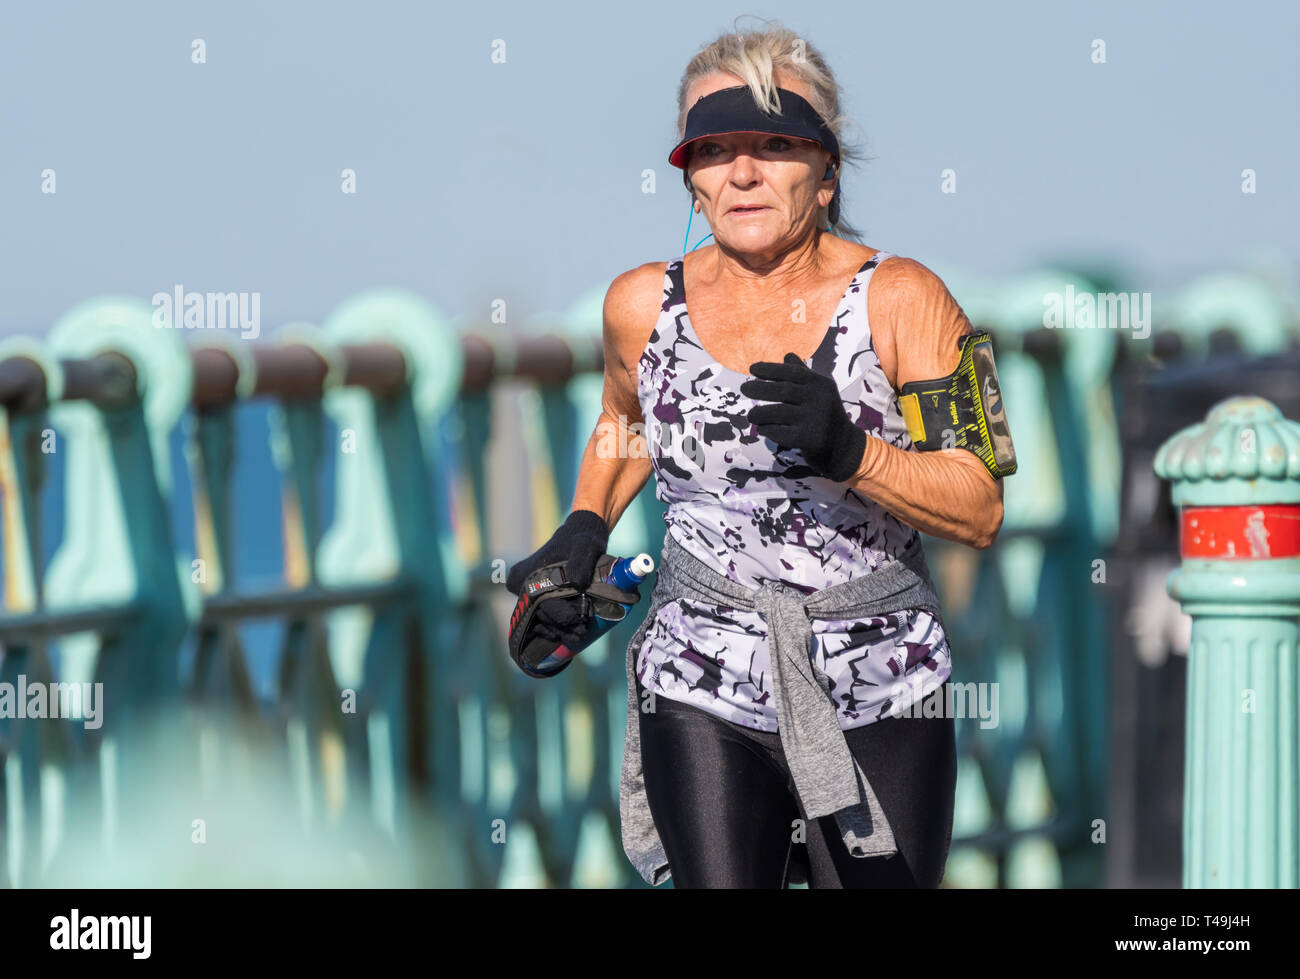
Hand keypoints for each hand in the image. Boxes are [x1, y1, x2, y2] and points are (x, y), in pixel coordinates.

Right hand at [506, 509, 609, 645]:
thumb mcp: (585, 546)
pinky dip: (551, 628)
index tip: (580, 622)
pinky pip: (539, 619)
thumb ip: (581, 562)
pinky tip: (565, 634)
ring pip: (539, 619)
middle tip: (581, 633)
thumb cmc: (581, 542)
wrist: (578, 537)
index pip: (543, 603)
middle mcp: (519, 585)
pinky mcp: (532, 599)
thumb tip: (576, 582)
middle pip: (540, 614)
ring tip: (577, 635)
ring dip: (557, 630)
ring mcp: (523, 594)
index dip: (562, 615)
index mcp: (525, 573)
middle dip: (561, 626)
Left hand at [740, 353, 866, 482]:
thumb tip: (787, 356)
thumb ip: (803, 375)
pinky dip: (767, 430)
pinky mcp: (808, 439)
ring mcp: (815, 420)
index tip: (752, 369)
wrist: (844, 447)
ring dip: (759, 413)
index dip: (771, 369)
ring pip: (778, 412)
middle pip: (783, 390)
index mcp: (821, 384)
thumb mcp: (820, 392)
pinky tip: (763, 429)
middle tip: (744, 389)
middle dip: (760, 388)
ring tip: (751, 415)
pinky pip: (780, 432)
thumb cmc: (825, 415)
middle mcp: (820, 399)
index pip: (793, 372)